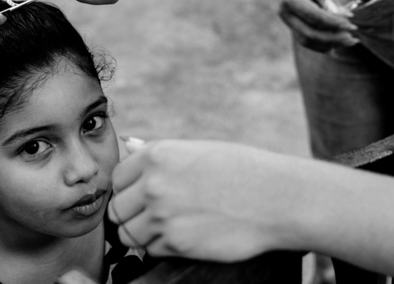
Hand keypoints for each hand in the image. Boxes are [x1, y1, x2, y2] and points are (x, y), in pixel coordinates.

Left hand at [109, 140, 291, 260]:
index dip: (130, 188)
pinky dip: (162, 247)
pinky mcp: (174, 244)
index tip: (146, 194)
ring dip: (143, 233)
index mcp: (157, 154)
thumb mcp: (198, 150)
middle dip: (133, 213)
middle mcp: (153, 184)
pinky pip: (150, 250)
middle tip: (157, 214)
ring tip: (170, 226)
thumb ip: (160, 154)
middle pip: (118, 208)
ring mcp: (161, 215)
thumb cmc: (241, 169)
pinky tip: (185, 235)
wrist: (275, 198)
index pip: (118, 178)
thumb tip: (129, 144)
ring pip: (128, 233)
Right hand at [277, 0, 357, 51]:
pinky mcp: (292, 25)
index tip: (351, 25)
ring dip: (329, 44)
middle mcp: (285, 13)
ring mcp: (287, 21)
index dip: (333, 23)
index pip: (314, 16)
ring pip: (307, 41)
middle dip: (332, 39)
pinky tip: (337, 44)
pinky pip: (306, 39)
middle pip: (309, 34)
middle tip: (353, 38)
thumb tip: (343, 17)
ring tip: (349, 41)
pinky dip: (322, 45)